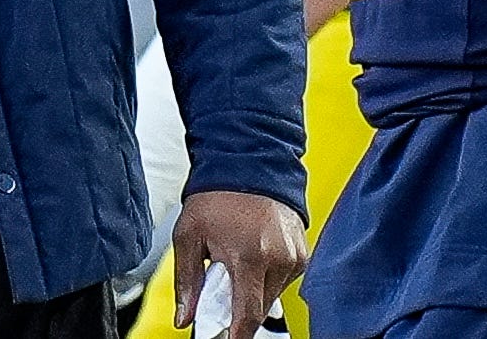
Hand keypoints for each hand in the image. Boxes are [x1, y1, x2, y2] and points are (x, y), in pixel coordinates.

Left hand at [173, 189, 306, 338]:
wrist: (248, 165)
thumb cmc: (217, 196)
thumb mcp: (188, 236)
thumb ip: (186, 282)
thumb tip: (184, 317)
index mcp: (249, 256)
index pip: (247, 314)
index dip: (237, 334)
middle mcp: (278, 259)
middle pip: (260, 308)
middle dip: (240, 307)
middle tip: (221, 286)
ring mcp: (294, 256)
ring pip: (273, 296)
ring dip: (253, 291)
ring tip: (236, 261)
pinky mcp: (302, 254)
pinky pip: (283, 280)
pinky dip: (267, 277)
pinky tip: (253, 254)